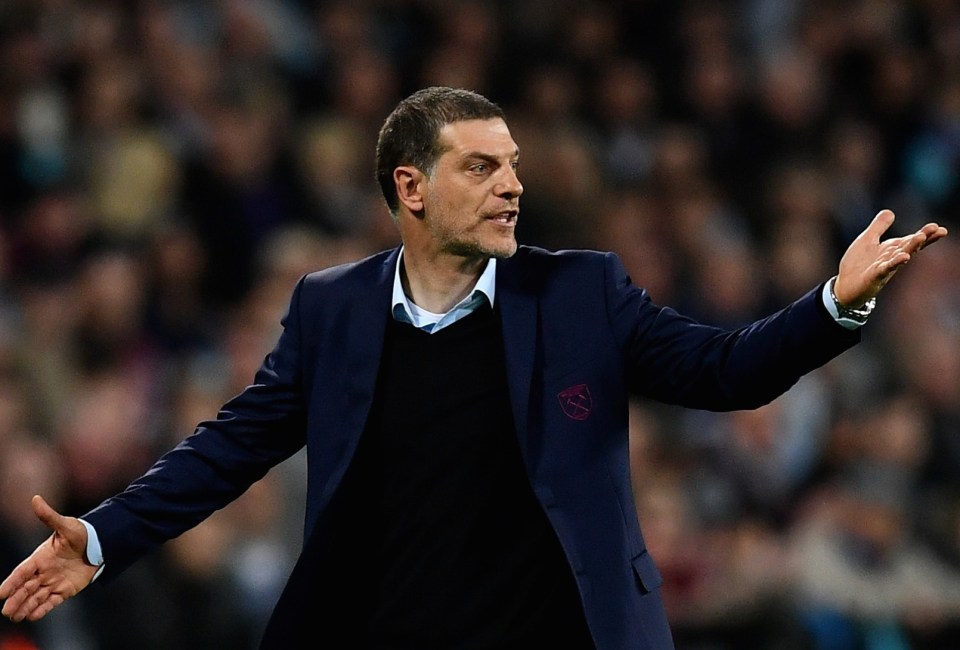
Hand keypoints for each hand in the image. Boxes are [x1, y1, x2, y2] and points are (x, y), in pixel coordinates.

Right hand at [0, 495, 97, 621]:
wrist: (99, 544)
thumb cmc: (81, 533)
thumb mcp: (66, 525)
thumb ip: (49, 516)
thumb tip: (35, 498)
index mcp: (40, 557)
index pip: (22, 571)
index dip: (11, 582)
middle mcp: (44, 571)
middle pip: (26, 588)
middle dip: (16, 599)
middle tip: (6, 612)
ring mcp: (53, 582)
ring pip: (35, 597)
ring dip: (25, 606)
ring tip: (15, 617)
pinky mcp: (65, 590)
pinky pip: (51, 602)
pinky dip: (42, 609)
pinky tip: (32, 616)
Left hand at [834, 209, 947, 306]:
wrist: (844, 286)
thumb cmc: (858, 264)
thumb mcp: (867, 240)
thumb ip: (878, 227)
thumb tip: (890, 211)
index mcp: (892, 248)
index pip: (911, 240)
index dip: (925, 234)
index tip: (939, 227)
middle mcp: (891, 258)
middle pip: (910, 246)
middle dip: (923, 238)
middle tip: (938, 230)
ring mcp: (884, 268)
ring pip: (900, 256)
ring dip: (911, 247)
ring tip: (921, 238)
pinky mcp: (874, 276)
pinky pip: (885, 268)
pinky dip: (894, 263)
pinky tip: (904, 257)